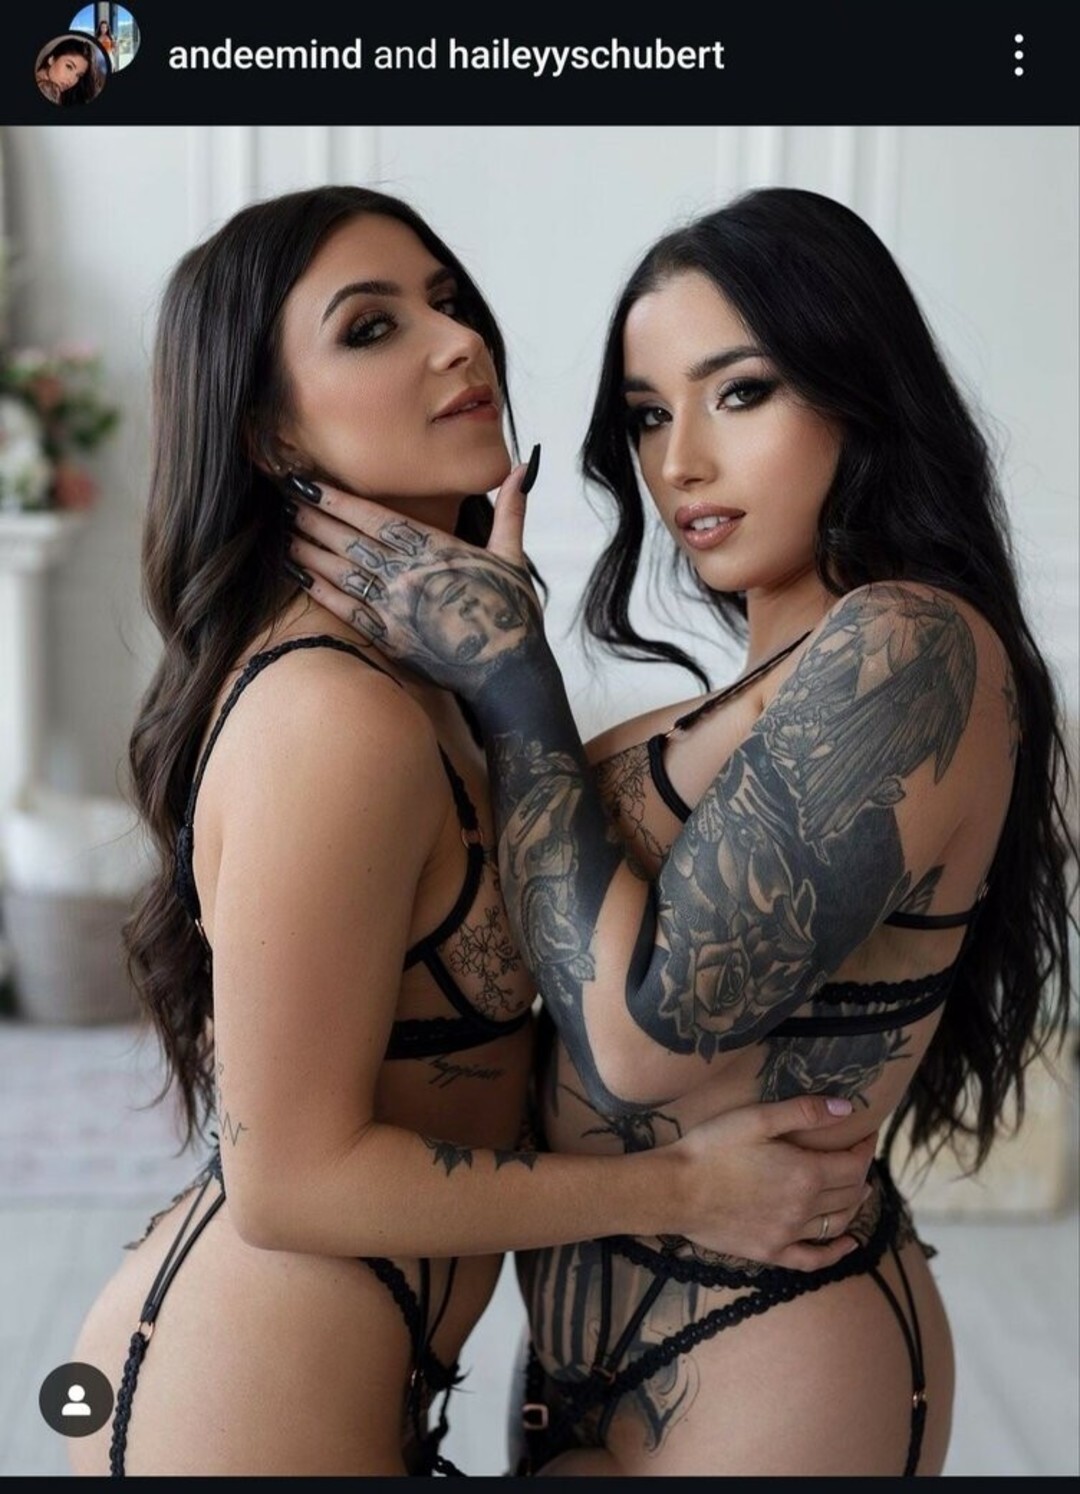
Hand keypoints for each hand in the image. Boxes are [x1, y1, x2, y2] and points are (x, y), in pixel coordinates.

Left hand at [284, 456, 541, 694]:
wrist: (507, 671)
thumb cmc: (512, 615)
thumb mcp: (512, 557)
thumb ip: (510, 511)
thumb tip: (522, 468)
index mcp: (435, 550)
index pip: (375, 518)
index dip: (337, 500)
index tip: (309, 485)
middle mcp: (409, 574)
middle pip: (350, 540)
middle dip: (315, 519)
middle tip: (285, 502)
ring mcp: (395, 606)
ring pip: (342, 570)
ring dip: (310, 550)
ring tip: (285, 534)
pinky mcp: (388, 637)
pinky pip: (345, 608)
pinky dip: (319, 589)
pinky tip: (298, 573)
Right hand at [670, 1094, 876, 1269]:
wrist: (675, 1190)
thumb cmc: (713, 1147)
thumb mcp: (757, 1118)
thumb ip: (804, 1112)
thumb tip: (847, 1109)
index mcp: (805, 1174)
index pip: (853, 1165)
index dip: (865, 1149)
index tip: (868, 1135)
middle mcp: (804, 1209)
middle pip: (849, 1194)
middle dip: (860, 1173)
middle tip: (858, 1157)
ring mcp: (788, 1235)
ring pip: (837, 1223)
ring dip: (853, 1205)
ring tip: (857, 1190)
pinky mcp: (771, 1252)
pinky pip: (814, 1259)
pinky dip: (837, 1252)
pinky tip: (848, 1244)